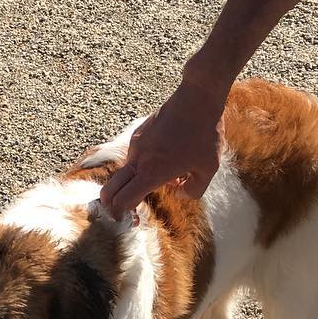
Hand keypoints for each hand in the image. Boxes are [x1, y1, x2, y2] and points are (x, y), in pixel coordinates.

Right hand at [99, 76, 228, 218]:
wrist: (197, 98)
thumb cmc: (205, 134)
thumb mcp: (208, 168)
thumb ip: (194, 190)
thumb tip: (179, 193)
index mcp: (152, 173)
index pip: (123, 200)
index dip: (121, 214)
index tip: (127, 220)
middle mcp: (138, 161)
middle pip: (109, 191)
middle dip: (109, 205)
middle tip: (119, 212)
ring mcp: (135, 147)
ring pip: (125, 174)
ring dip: (134, 183)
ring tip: (164, 177)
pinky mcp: (138, 135)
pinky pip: (135, 157)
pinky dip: (143, 165)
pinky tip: (165, 158)